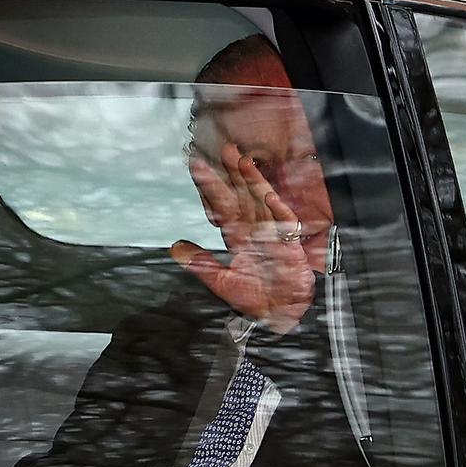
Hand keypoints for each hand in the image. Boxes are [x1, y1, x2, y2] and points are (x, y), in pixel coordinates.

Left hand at [172, 143, 315, 333]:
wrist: (280, 316)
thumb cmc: (256, 299)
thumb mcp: (221, 282)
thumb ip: (200, 263)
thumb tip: (175, 247)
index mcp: (239, 237)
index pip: (222, 207)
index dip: (211, 187)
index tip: (197, 167)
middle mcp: (255, 231)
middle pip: (243, 197)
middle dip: (235, 174)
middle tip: (224, 150)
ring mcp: (273, 236)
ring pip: (262, 203)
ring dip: (253, 183)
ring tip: (243, 162)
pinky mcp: (290, 246)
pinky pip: (284, 225)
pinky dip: (277, 211)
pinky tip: (268, 196)